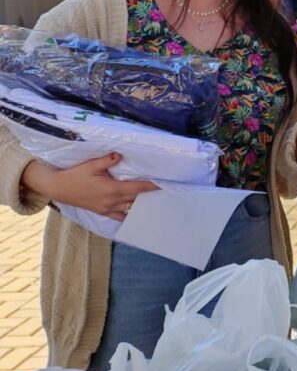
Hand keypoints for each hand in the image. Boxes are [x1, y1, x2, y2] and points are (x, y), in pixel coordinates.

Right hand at [22, 153, 158, 221]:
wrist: (57, 188)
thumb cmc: (74, 175)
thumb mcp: (90, 165)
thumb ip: (107, 160)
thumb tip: (120, 154)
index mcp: (112, 189)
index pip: (138, 188)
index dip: (152, 186)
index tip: (165, 184)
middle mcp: (112, 201)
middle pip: (136, 199)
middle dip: (149, 194)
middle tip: (163, 189)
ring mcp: (107, 209)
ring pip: (130, 208)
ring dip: (140, 203)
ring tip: (153, 199)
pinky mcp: (102, 212)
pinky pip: (119, 216)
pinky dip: (128, 214)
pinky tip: (137, 213)